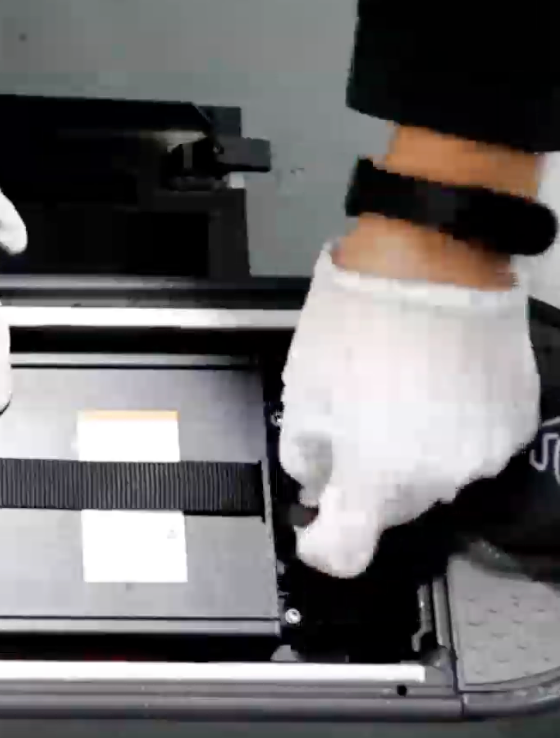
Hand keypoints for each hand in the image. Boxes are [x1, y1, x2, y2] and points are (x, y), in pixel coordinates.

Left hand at [280, 242, 538, 577]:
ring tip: (393, 399)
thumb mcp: (302, 392)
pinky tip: (432, 390)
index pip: (346, 554)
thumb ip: (306, 455)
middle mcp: (437, 480)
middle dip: (367, 483)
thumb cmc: (358, 323)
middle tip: (350, 431)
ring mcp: (483, 454)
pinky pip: (472, 446)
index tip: (314, 530)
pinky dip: (450, 431)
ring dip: (411, 455)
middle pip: (392, 510)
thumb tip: (317, 483)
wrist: (434, 262)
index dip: (323, 546)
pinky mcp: (515, 423)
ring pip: (434, 478)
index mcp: (376, 479)